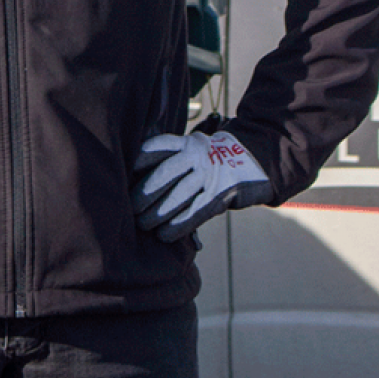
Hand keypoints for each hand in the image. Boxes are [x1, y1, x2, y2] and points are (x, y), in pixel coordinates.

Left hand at [131, 119, 271, 241]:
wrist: (255, 161)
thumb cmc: (212, 163)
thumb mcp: (194, 152)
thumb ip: (173, 163)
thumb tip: (138, 187)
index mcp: (186, 142)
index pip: (156, 148)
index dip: (137, 162)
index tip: (123, 175)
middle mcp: (197, 154)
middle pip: (164, 174)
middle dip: (144, 194)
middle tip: (130, 209)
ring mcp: (210, 173)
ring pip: (178, 196)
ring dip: (158, 214)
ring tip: (144, 225)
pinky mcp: (221, 194)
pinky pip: (195, 213)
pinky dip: (178, 226)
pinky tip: (165, 235)